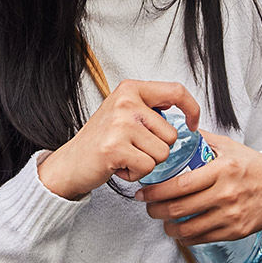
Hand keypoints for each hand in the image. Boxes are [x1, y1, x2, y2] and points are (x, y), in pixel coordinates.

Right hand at [37, 81, 199, 200]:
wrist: (69, 164)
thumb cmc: (101, 140)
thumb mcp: (125, 112)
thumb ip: (151, 108)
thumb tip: (184, 113)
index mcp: (132, 88)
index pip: (176, 91)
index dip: (192, 109)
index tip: (193, 124)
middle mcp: (126, 101)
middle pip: (171, 133)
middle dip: (158, 149)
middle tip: (133, 148)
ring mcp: (120, 123)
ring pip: (162, 153)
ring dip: (147, 162)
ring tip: (126, 157)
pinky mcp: (115, 147)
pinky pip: (147, 167)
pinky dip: (136, 174)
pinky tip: (120, 167)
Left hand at [138, 130, 261, 243]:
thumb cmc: (254, 166)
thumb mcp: (230, 146)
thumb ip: (204, 140)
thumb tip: (179, 134)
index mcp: (223, 169)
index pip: (181, 183)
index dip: (157, 190)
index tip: (145, 191)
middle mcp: (226, 193)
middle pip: (180, 208)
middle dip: (156, 209)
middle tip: (148, 206)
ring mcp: (230, 215)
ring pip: (188, 228)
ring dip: (168, 227)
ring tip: (162, 220)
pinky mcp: (234, 231)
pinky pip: (201, 239)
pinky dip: (186, 237)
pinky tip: (181, 229)